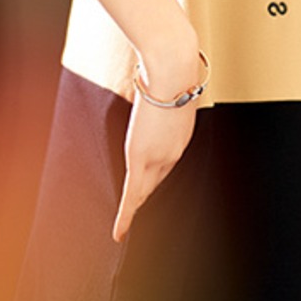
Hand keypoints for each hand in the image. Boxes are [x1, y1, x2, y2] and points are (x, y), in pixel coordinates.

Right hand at [113, 84, 198, 242]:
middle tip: (135, 217)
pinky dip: (126, 215)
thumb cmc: (171, 70)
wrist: (172, 69)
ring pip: (144, 190)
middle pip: (156, 182)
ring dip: (135, 207)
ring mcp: (158, 157)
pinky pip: (132, 194)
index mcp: (181, 138)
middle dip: (146, 197)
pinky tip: (120, 231)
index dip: (156, 178)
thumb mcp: (169, 90)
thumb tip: (148, 88)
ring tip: (125, 227)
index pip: (166, 165)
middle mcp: (173, 153)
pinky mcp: (141, 158)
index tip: (149, 187)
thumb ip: (160, 99)